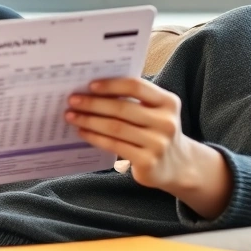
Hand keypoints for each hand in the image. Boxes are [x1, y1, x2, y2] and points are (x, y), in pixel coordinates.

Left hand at [65, 78, 191, 190]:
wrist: (178, 165)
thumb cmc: (157, 131)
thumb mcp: (155, 112)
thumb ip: (134, 100)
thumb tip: (93, 91)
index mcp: (168, 102)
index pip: (136, 87)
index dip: (111, 85)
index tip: (90, 85)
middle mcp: (166, 122)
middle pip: (122, 108)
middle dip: (93, 104)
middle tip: (72, 101)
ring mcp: (158, 143)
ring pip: (115, 128)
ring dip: (89, 121)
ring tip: (72, 116)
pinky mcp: (147, 161)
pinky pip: (114, 145)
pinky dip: (95, 137)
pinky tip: (82, 132)